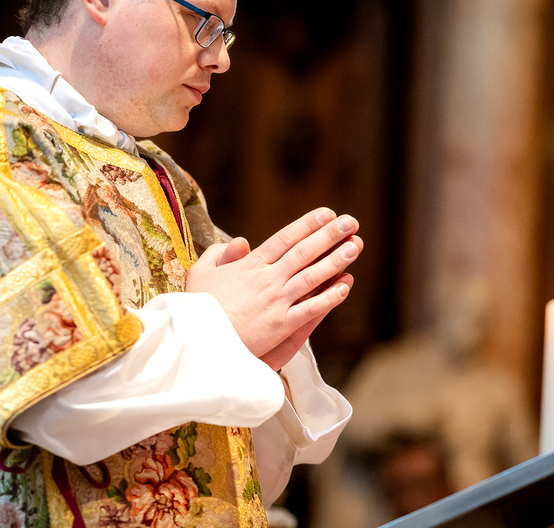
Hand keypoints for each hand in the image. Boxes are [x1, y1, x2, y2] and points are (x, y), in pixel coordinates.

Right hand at [185, 208, 361, 370]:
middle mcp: (267, 279)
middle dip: (330, 235)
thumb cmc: (198, 307)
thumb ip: (220, 255)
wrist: (199, 339)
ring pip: (312, 276)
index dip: (307, 225)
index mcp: (250, 265)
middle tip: (351, 222)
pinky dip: (329, 297)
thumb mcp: (201, 273)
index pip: (285, 239)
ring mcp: (276, 301)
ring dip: (336, 260)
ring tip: (355, 246)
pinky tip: (346, 286)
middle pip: (304, 252)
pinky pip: (311, 309)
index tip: (326, 214)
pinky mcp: (281, 325)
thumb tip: (239, 243)